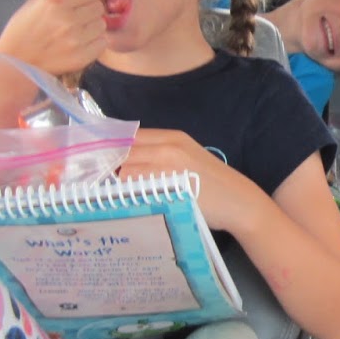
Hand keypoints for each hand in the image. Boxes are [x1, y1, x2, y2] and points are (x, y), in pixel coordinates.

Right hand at [0, 0, 108, 77]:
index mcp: (55, 1)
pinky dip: (95, 42)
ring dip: (93, 26)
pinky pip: (102, 43)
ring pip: (102, 24)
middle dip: (92, 8)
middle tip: (80, 15)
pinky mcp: (82, 57)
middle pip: (99, 7)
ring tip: (78, 30)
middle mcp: (68, 19)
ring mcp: (76, 39)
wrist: (16, 61)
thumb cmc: (24, 29)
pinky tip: (81, 42)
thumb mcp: (38, 1)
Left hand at [118, 129, 260, 232]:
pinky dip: (129, 194)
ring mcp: (167, 166)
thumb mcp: (186, 157)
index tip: (101, 163)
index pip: (129, 136)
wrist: (238, 202)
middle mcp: (168, 146)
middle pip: (123, 152)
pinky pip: (135, 188)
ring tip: (127, 194)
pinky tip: (136, 201)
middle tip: (110, 184)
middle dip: (112, 167)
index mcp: (172, 137)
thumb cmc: (211, 183)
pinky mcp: (167, 186)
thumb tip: (121, 161)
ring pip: (125, 170)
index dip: (111, 149)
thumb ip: (158, 153)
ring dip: (120, 183)